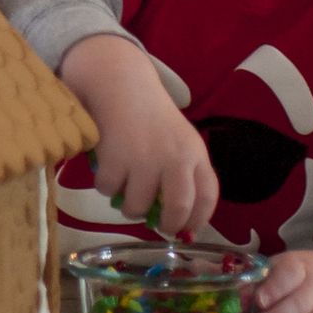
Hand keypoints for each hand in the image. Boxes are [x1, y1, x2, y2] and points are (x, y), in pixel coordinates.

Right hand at [60, 35, 217, 236]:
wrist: (119, 83)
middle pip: (178, 208)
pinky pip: (108, 190)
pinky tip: (107, 168)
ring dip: (128, 206)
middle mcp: (175, 158)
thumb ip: (183, 174)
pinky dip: (104, 185)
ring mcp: (145, 160)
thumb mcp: (178, 140)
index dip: (198, 219)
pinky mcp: (115, 158)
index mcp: (195, 153)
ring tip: (124, 192)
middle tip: (157, 226)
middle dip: (167, 225)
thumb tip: (180, 222)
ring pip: (137, 207)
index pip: (207, 196)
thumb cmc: (149, 115)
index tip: (187, 230)